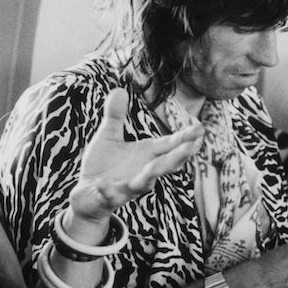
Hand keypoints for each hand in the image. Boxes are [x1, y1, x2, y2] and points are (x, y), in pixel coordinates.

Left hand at [68, 88, 203, 222]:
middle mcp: (142, 172)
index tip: (201, 129)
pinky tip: (103, 186)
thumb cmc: (103, 164)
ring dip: (150, 176)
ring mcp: (127, 187)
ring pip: (144, 183)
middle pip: (164, 165)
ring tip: (155, 168)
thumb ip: (115, 116)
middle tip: (194, 147)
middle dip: (178, 157)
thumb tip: (120, 89)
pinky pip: (110, 196)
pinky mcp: (109, 198)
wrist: (86, 194)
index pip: (169, 146)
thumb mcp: (108, 136)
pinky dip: (108, 192)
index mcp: (146, 155)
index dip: (184, 138)